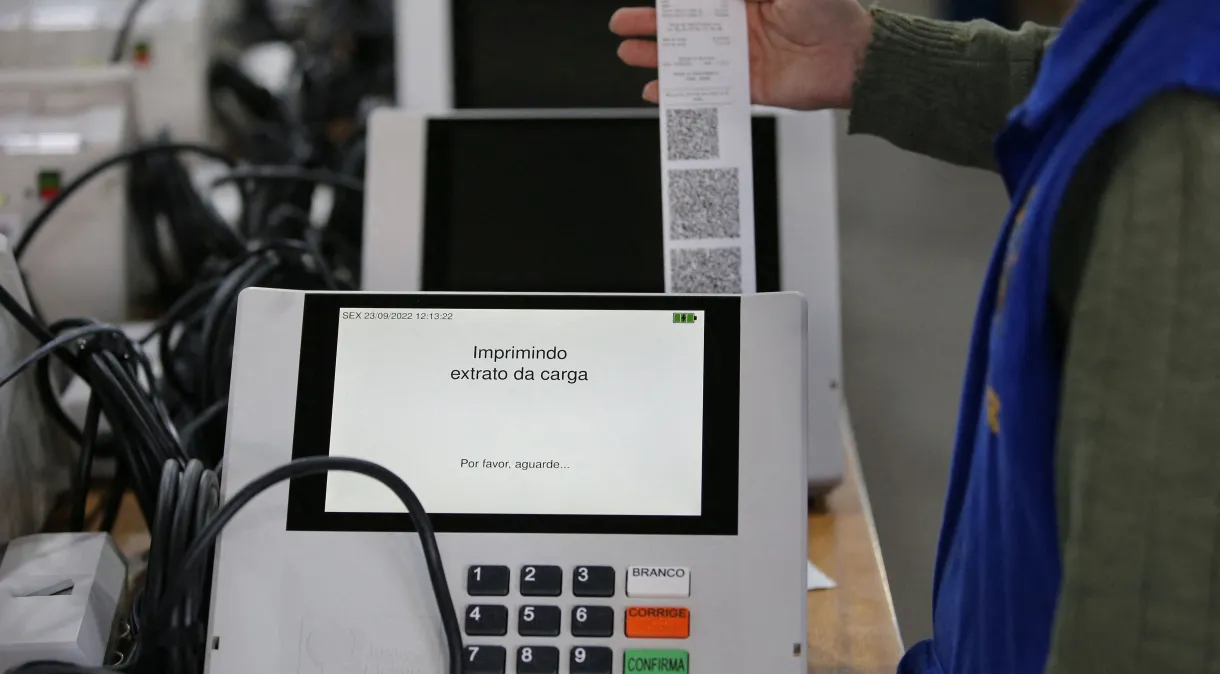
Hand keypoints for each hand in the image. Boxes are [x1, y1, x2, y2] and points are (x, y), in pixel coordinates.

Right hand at [610, 0, 873, 109]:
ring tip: (628, 53)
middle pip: (685, 25)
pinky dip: (682, 92)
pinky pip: (708, 90)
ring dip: (658, 55)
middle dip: (651, 24)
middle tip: (622, 23)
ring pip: (690, 57)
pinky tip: (659, 91)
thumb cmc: (831, 12)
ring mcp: (741, 57)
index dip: (674, 1)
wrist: (855, 59)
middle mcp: (740, 26)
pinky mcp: (748, 87)